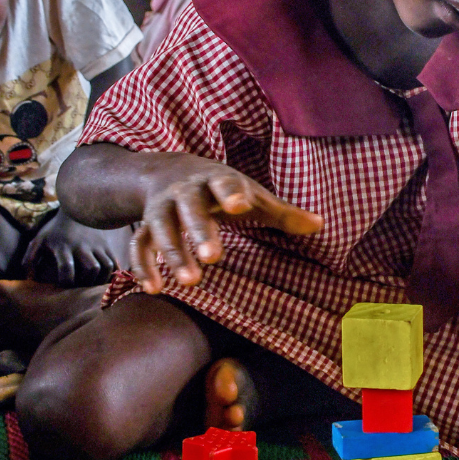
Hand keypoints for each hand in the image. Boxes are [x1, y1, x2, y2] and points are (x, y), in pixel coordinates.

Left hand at [24, 209, 120, 286]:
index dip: (66, 281)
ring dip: (100, 279)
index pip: (67, 267)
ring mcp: (96, 246)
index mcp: (64, 247)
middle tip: (80, 288)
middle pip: (92, 269)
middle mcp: (82, 247)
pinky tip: (104, 280)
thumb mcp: (38, 241)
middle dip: (87, 282)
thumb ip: (30, 259)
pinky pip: (114, 262)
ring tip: (92, 285)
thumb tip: (29, 278)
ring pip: (106, 266)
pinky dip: (112, 274)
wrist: (76, 210)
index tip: (64, 286)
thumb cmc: (54, 230)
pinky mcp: (106, 245)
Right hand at [132, 158, 322, 292]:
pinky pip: (138, 245)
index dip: (232, 193)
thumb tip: (320, 225)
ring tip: (189, 282)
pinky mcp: (144, 225)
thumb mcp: (252, 195)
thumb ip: (283, 213)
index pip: (224, 183)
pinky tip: (153, 288)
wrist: (170, 170)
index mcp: (217, 179)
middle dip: (201, 231)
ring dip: (173, 254)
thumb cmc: (224, 189)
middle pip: (190, 207)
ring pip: (161, 228)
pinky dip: (143, 266)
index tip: (240, 206)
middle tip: (214, 258)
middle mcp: (185, 191)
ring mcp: (162, 208)